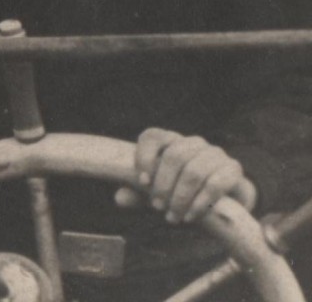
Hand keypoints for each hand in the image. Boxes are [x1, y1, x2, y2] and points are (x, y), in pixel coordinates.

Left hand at [113, 128, 256, 224]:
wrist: (228, 203)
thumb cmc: (186, 193)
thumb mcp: (161, 192)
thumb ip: (140, 194)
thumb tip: (119, 198)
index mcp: (172, 140)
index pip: (153, 136)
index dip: (144, 157)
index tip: (142, 183)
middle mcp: (193, 142)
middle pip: (174, 155)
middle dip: (163, 184)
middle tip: (157, 207)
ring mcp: (215, 153)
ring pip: (193, 171)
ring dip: (180, 197)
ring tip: (173, 216)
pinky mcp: (233, 169)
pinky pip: (215, 184)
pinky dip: (200, 203)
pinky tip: (191, 216)